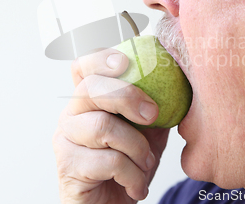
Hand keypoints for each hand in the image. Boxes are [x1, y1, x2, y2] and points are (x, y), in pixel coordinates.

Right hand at [53, 48, 169, 203]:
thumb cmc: (129, 166)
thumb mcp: (148, 132)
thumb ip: (155, 106)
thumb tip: (179, 81)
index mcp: (89, 101)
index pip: (83, 66)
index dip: (101, 58)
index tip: (126, 62)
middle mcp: (71, 115)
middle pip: (91, 89)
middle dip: (128, 97)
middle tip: (152, 114)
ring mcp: (66, 141)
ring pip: (102, 127)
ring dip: (137, 147)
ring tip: (146, 164)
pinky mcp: (68, 167)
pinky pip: (109, 161)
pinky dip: (133, 175)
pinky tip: (136, 186)